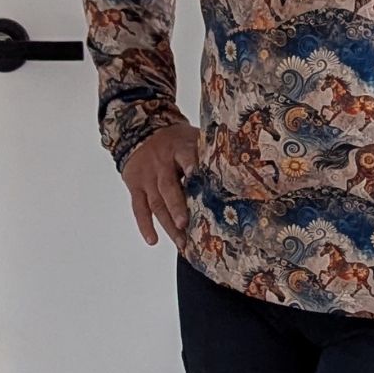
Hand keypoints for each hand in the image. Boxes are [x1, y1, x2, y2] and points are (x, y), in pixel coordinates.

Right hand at [120, 122, 198, 250]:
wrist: (141, 132)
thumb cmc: (175, 140)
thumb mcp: (191, 137)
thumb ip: (207, 151)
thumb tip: (237, 164)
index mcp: (179, 148)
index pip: (185, 156)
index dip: (191, 165)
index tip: (196, 175)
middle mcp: (161, 163)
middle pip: (168, 186)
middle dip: (176, 207)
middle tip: (185, 224)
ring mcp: (147, 177)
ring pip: (156, 202)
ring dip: (167, 223)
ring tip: (180, 241)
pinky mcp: (136, 187)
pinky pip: (139, 208)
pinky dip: (145, 225)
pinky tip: (153, 240)